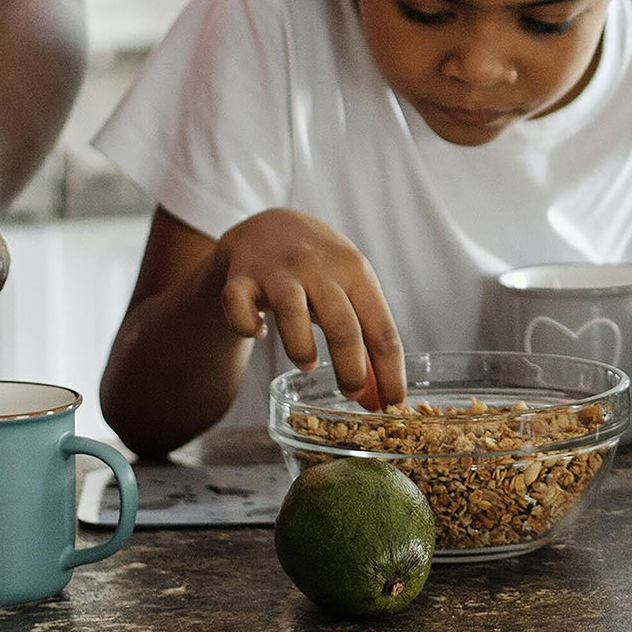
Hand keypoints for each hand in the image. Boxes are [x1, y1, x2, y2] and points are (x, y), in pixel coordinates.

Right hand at [215, 209, 405, 410]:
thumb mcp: (351, 293)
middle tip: (352, 393)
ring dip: (301, 350)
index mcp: (357, 273)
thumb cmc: (321, 270)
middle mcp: (319, 269)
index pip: (383, 330)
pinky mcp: (240, 278)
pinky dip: (247, 327)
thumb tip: (381, 399)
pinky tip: (256, 332)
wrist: (270, 226)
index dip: (390, 373)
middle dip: (351, 370)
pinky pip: (238, 307)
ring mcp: (278, 271)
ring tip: (308, 362)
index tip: (393, 405)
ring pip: (292, 314)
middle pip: (343, 327)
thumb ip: (366, 343)